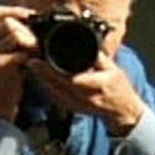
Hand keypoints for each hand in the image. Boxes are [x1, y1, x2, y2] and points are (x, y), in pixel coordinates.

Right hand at [0, 5, 42, 122]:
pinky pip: (20, 51)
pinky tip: (34, 64)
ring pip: (14, 33)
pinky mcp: (0, 65)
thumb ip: (14, 40)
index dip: (15, 11)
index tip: (31, 17)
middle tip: (37, 41)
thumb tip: (33, 22)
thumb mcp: (8, 57)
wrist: (0, 107)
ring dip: (31, 41)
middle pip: (8, 21)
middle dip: (27, 28)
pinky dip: (32, 55)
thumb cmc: (8, 82)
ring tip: (37, 53)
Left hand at [31, 51, 148, 136]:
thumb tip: (87, 43)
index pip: (75, 78)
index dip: (57, 71)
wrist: (122, 111)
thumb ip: (99, 58)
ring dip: (43, 81)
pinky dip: (47, 89)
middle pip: (61, 85)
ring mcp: (81, 105)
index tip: (45, 61)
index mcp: (101, 85)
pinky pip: (58, 99)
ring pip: (57, 93)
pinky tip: (40, 79)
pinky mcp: (75, 109)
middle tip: (32, 61)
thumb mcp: (114, 69)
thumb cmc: (120, 88)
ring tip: (33, 67)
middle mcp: (89, 97)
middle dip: (45, 73)